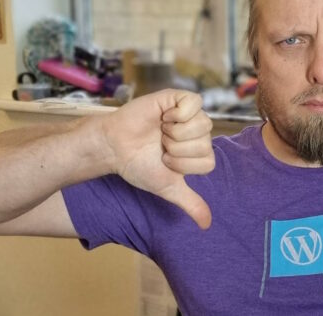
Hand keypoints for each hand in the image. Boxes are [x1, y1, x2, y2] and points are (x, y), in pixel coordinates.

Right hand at [99, 89, 214, 228]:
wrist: (113, 147)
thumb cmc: (139, 164)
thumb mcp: (167, 187)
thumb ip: (190, 203)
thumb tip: (207, 225)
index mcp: (199, 152)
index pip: (208, 162)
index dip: (184, 165)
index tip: (165, 162)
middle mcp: (198, 132)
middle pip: (206, 144)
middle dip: (177, 150)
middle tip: (160, 145)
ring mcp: (189, 114)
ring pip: (202, 124)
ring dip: (176, 133)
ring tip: (160, 131)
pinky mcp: (177, 97)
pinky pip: (195, 102)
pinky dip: (179, 114)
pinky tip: (164, 117)